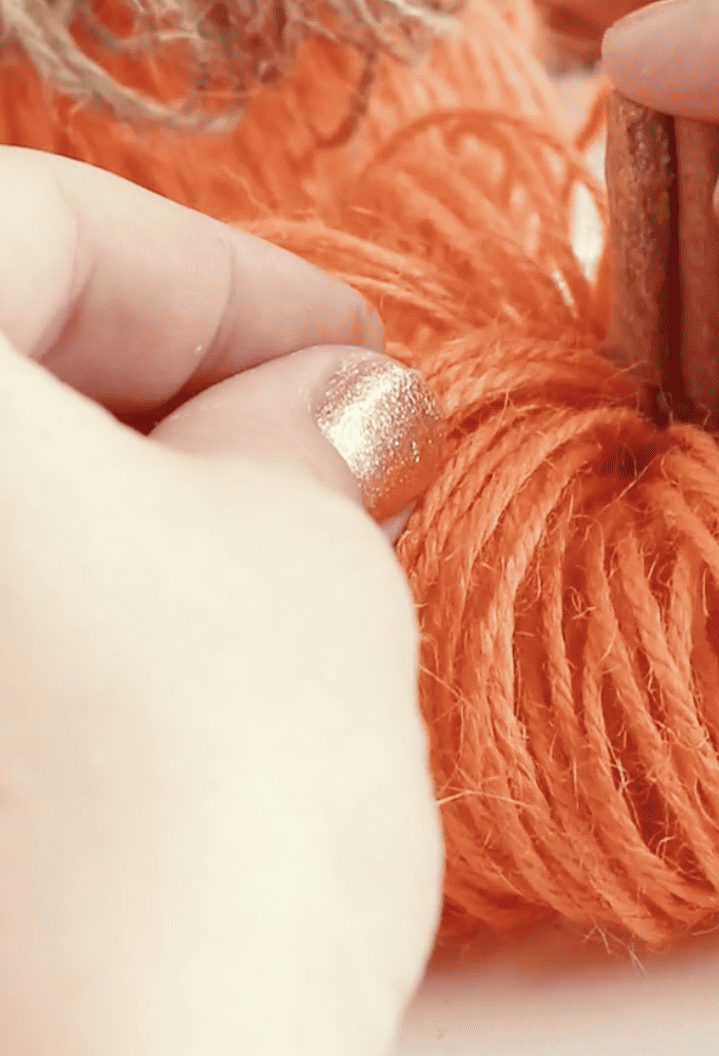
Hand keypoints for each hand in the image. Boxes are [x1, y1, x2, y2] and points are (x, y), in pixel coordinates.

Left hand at [0, 150, 442, 1055]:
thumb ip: (302, 437)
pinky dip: (25, 631)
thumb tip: (317, 409)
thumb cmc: (183, 830)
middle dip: (159, 397)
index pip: (37, 224)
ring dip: (99, 517)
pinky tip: (141, 681)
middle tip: (317, 458)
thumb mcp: (302, 562)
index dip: (225, 280)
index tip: (349, 357)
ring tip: (249, 577)